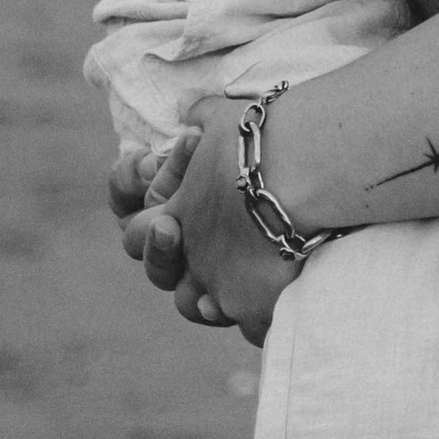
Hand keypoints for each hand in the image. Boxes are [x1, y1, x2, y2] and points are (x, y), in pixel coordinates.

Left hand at [139, 103, 302, 345]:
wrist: (306, 170)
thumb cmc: (263, 140)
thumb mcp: (225, 117)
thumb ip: (202, 117)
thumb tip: (189, 108)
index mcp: (172, 212)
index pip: (133, 231)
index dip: (149, 227)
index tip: (171, 216)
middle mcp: (188, 254)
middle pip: (162, 275)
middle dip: (177, 263)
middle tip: (209, 247)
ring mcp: (218, 286)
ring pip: (199, 308)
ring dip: (213, 297)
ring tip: (240, 280)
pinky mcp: (254, 308)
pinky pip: (251, 329)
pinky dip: (260, 317)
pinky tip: (278, 299)